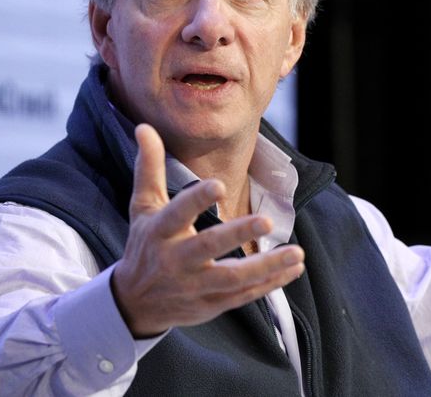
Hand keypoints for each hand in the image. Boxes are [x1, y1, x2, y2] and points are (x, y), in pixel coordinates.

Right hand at [111, 123, 305, 336]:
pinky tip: (295, 268)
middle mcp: (176, 260)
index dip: (196, 200)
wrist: (134, 303)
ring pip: (232, 278)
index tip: (220, 185)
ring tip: (297, 253)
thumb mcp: (143, 206)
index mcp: (159, 231)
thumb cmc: (145, 244)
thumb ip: (149, 167)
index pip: (177, 213)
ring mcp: (194, 286)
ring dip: (266, 266)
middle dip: (237, 235)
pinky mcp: (211, 304)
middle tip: (266, 220)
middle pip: (207, 247)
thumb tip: (146, 126)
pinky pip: (243, 295)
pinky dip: (270, 284)